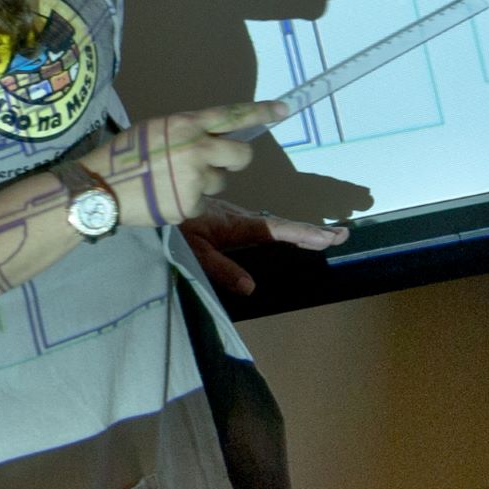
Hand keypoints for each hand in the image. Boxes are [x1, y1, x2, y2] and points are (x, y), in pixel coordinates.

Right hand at [98, 106, 276, 228]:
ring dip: (205, 182)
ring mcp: (195, 179)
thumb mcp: (156, 129)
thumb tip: (214, 135)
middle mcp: (196, 149)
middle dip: (235, 159)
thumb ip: (187, 131)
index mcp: (186, 125)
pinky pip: (203, 202)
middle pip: (242, 155)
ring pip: (221, 181)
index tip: (284, 109)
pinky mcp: (190, 205)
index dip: (261, 112)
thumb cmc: (125, 155)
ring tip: (173, 181)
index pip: (232, 115)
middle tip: (219, 161)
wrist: (100, 188)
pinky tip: (166, 197)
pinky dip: (189, 201)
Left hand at [180, 202, 348, 297]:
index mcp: (236, 225)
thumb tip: (251, 288)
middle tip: (341, 235)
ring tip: (324, 237)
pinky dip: (281, 230)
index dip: (304, 234)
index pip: (277, 230)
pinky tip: (286, 235)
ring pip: (272, 223)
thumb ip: (221, 269)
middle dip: (312, 232)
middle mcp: (240, 219)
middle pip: (282, 226)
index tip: (329, 237)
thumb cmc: (169, 229)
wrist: (146, 200)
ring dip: (299, 230)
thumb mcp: (192, 251)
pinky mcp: (225, 218)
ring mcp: (233, 217)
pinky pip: (260, 224)